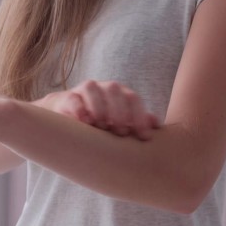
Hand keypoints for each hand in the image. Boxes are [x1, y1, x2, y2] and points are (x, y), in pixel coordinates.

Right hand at [37, 80, 159, 140]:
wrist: (69, 116)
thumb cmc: (102, 121)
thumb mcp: (120, 122)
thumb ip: (137, 122)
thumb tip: (157, 125)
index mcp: (121, 94)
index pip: (134, 99)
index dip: (140, 117)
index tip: (143, 137)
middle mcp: (104, 88)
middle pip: (115, 90)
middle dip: (120, 112)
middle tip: (121, 132)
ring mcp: (84, 90)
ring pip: (92, 88)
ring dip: (99, 108)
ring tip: (101, 127)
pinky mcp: (67, 97)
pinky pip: (73, 99)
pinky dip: (79, 109)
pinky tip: (85, 122)